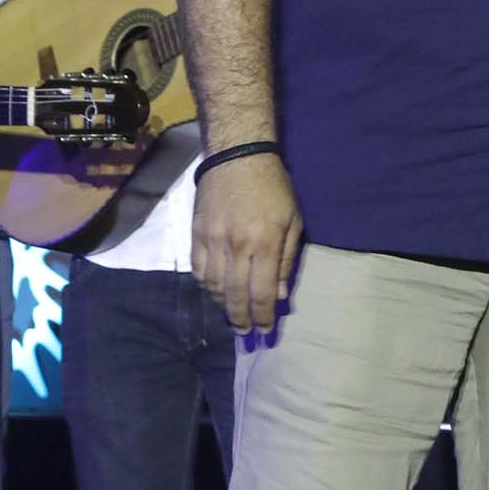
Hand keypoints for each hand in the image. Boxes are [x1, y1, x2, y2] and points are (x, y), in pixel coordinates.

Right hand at [192, 151, 302, 332]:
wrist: (237, 156)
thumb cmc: (273, 186)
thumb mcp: (293, 219)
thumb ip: (285, 259)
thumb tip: (280, 295)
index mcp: (264, 243)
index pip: (262, 292)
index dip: (263, 316)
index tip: (264, 332)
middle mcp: (236, 246)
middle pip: (235, 295)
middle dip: (241, 319)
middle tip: (245, 332)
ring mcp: (212, 241)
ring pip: (214, 287)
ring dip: (223, 305)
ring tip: (232, 314)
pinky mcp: (195, 234)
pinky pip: (198, 270)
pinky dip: (206, 286)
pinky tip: (215, 292)